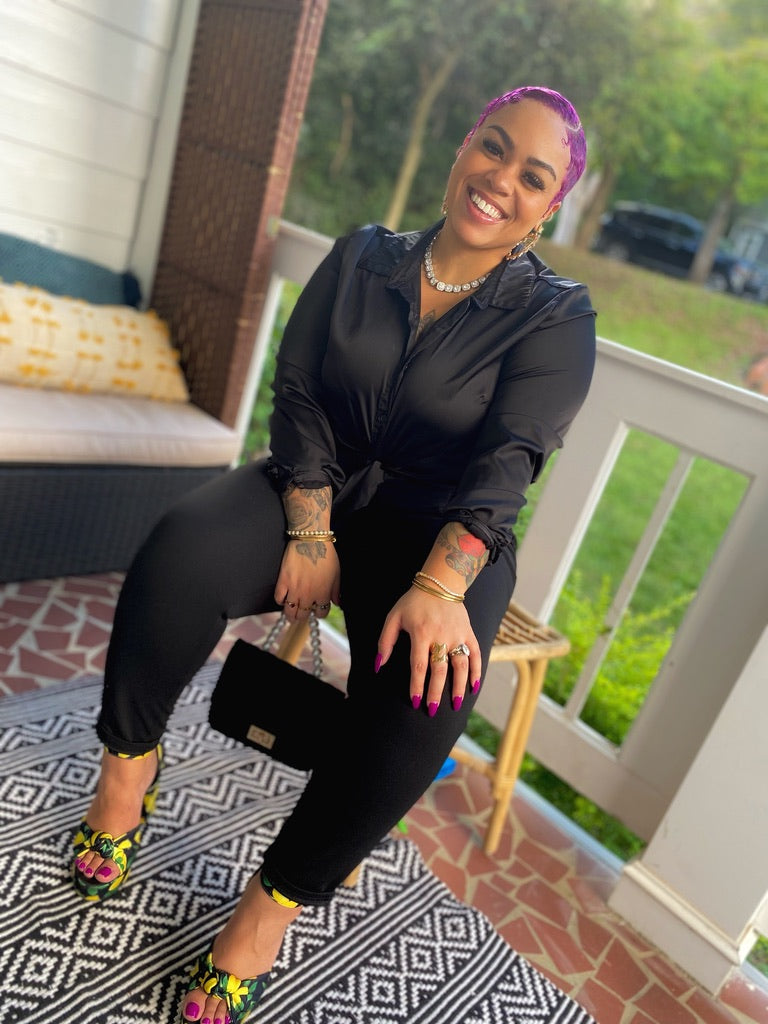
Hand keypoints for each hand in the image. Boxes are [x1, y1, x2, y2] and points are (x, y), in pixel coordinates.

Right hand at [274, 539, 339, 620]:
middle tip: (301, 614)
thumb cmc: (326, 554)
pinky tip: (284, 598)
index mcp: (323, 594)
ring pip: (290, 611)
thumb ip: (336, 591)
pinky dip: (280, 601)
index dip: (319, 612)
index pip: (321, 613)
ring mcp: (294, 589)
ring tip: (291, 614)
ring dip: (290, 615)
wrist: (310, 540)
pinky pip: (278, 598)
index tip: (316, 609)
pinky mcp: (283, 581)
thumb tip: (337, 603)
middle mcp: (308, 595)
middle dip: (303, 616)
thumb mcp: (337, 573)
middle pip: (303, 615)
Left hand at [377, 587, 480, 714]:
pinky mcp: (468, 633)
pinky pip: (476, 654)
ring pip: (461, 665)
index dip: (417, 685)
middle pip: (440, 670)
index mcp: (421, 633)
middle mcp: (441, 636)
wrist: (440, 582)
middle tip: (432, 710)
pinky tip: (474, 687)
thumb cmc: (413, 602)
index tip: (415, 701)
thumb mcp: (393, 617)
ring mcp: (457, 635)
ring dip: (459, 686)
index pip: (419, 665)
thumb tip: (378, 665)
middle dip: (436, 692)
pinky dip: (477, 671)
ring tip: (456, 704)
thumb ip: (385, 641)